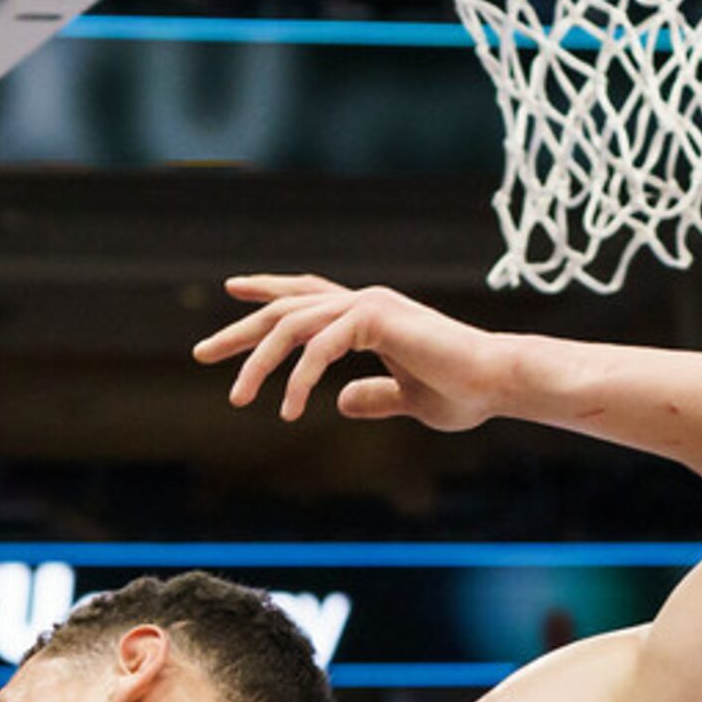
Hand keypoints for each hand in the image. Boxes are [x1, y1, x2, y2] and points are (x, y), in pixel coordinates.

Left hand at [193, 274, 507, 429]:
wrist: (499, 384)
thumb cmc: (464, 392)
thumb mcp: (408, 401)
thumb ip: (373, 398)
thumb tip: (339, 402)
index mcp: (369, 315)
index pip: (307, 295)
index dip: (269, 292)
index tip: (233, 291)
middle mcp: (363, 302)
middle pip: (286, 308)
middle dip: (241, 331)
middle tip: (201, 354)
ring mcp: (368, 305)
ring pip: (293, 326)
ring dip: (259, 362)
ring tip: (239, 399)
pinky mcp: (376, 318)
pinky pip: (320, 347)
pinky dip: (299, 378)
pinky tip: (286, 409)